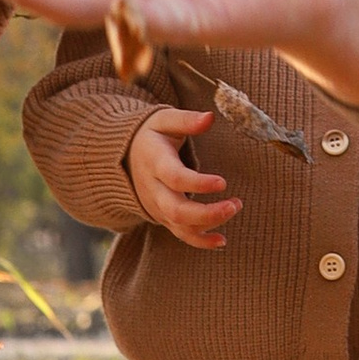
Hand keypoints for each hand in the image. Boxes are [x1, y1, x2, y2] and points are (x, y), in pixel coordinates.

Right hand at [126, 107, 239, 250]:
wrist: (123, 157)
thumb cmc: (151, 135)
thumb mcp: (164, 120)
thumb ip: (187, 120)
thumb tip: (210, 117)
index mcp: (154, 161)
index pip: (174, 178)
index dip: (198, 184)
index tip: (223, 183)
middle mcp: (153, 188)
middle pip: (177, 210)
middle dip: (208, 213)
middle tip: (235, 204)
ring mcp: (157, 206)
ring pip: (180, 225)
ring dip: (209, 225)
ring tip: (234, 208)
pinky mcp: (163, 216)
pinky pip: (180, 234)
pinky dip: (200, 242)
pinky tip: (221, 241)